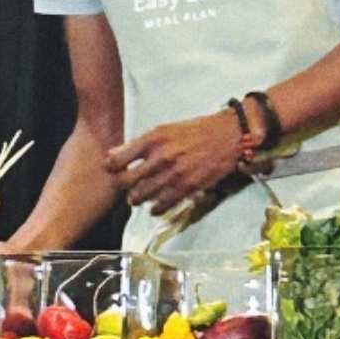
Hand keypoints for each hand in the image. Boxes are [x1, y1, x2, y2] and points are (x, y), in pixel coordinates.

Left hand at [105, 110, 242, 215]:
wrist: (228, 136)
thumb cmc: (195, 131)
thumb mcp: (164, 130)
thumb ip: (138, 144)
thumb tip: (112, 154)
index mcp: (153, 138)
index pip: (118, 160)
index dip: (111, 168)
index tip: (112, 171)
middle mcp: (161, 156)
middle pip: (127, 181)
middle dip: (123, 186)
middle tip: (126, 187)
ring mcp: (174, 174)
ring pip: (142, 196)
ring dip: (138, 199)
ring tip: (139, 197)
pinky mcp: (187, 188)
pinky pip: (162, 205)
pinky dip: (155, 208)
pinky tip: (155, 205)